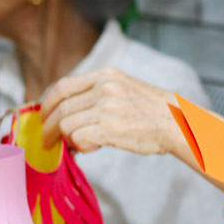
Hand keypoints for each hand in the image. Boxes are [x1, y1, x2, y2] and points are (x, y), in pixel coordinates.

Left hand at [39, 67, 184, 156]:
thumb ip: (99, 93)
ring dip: (67, 139)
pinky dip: (80, 146)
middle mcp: (105, 87)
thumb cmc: (153, 111)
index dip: (47, 103)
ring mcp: (108, 107)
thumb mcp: (125, 88)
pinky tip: (92, 148)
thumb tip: (70, 111)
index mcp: (106, 75)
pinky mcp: (111, 128)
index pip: (63, 86)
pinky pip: (78, 138)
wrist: (179, 123)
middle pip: (60, 108)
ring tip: (77, 146)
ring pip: (66, 124)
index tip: (44, 116)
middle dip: (49, 127)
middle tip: (48, 140)